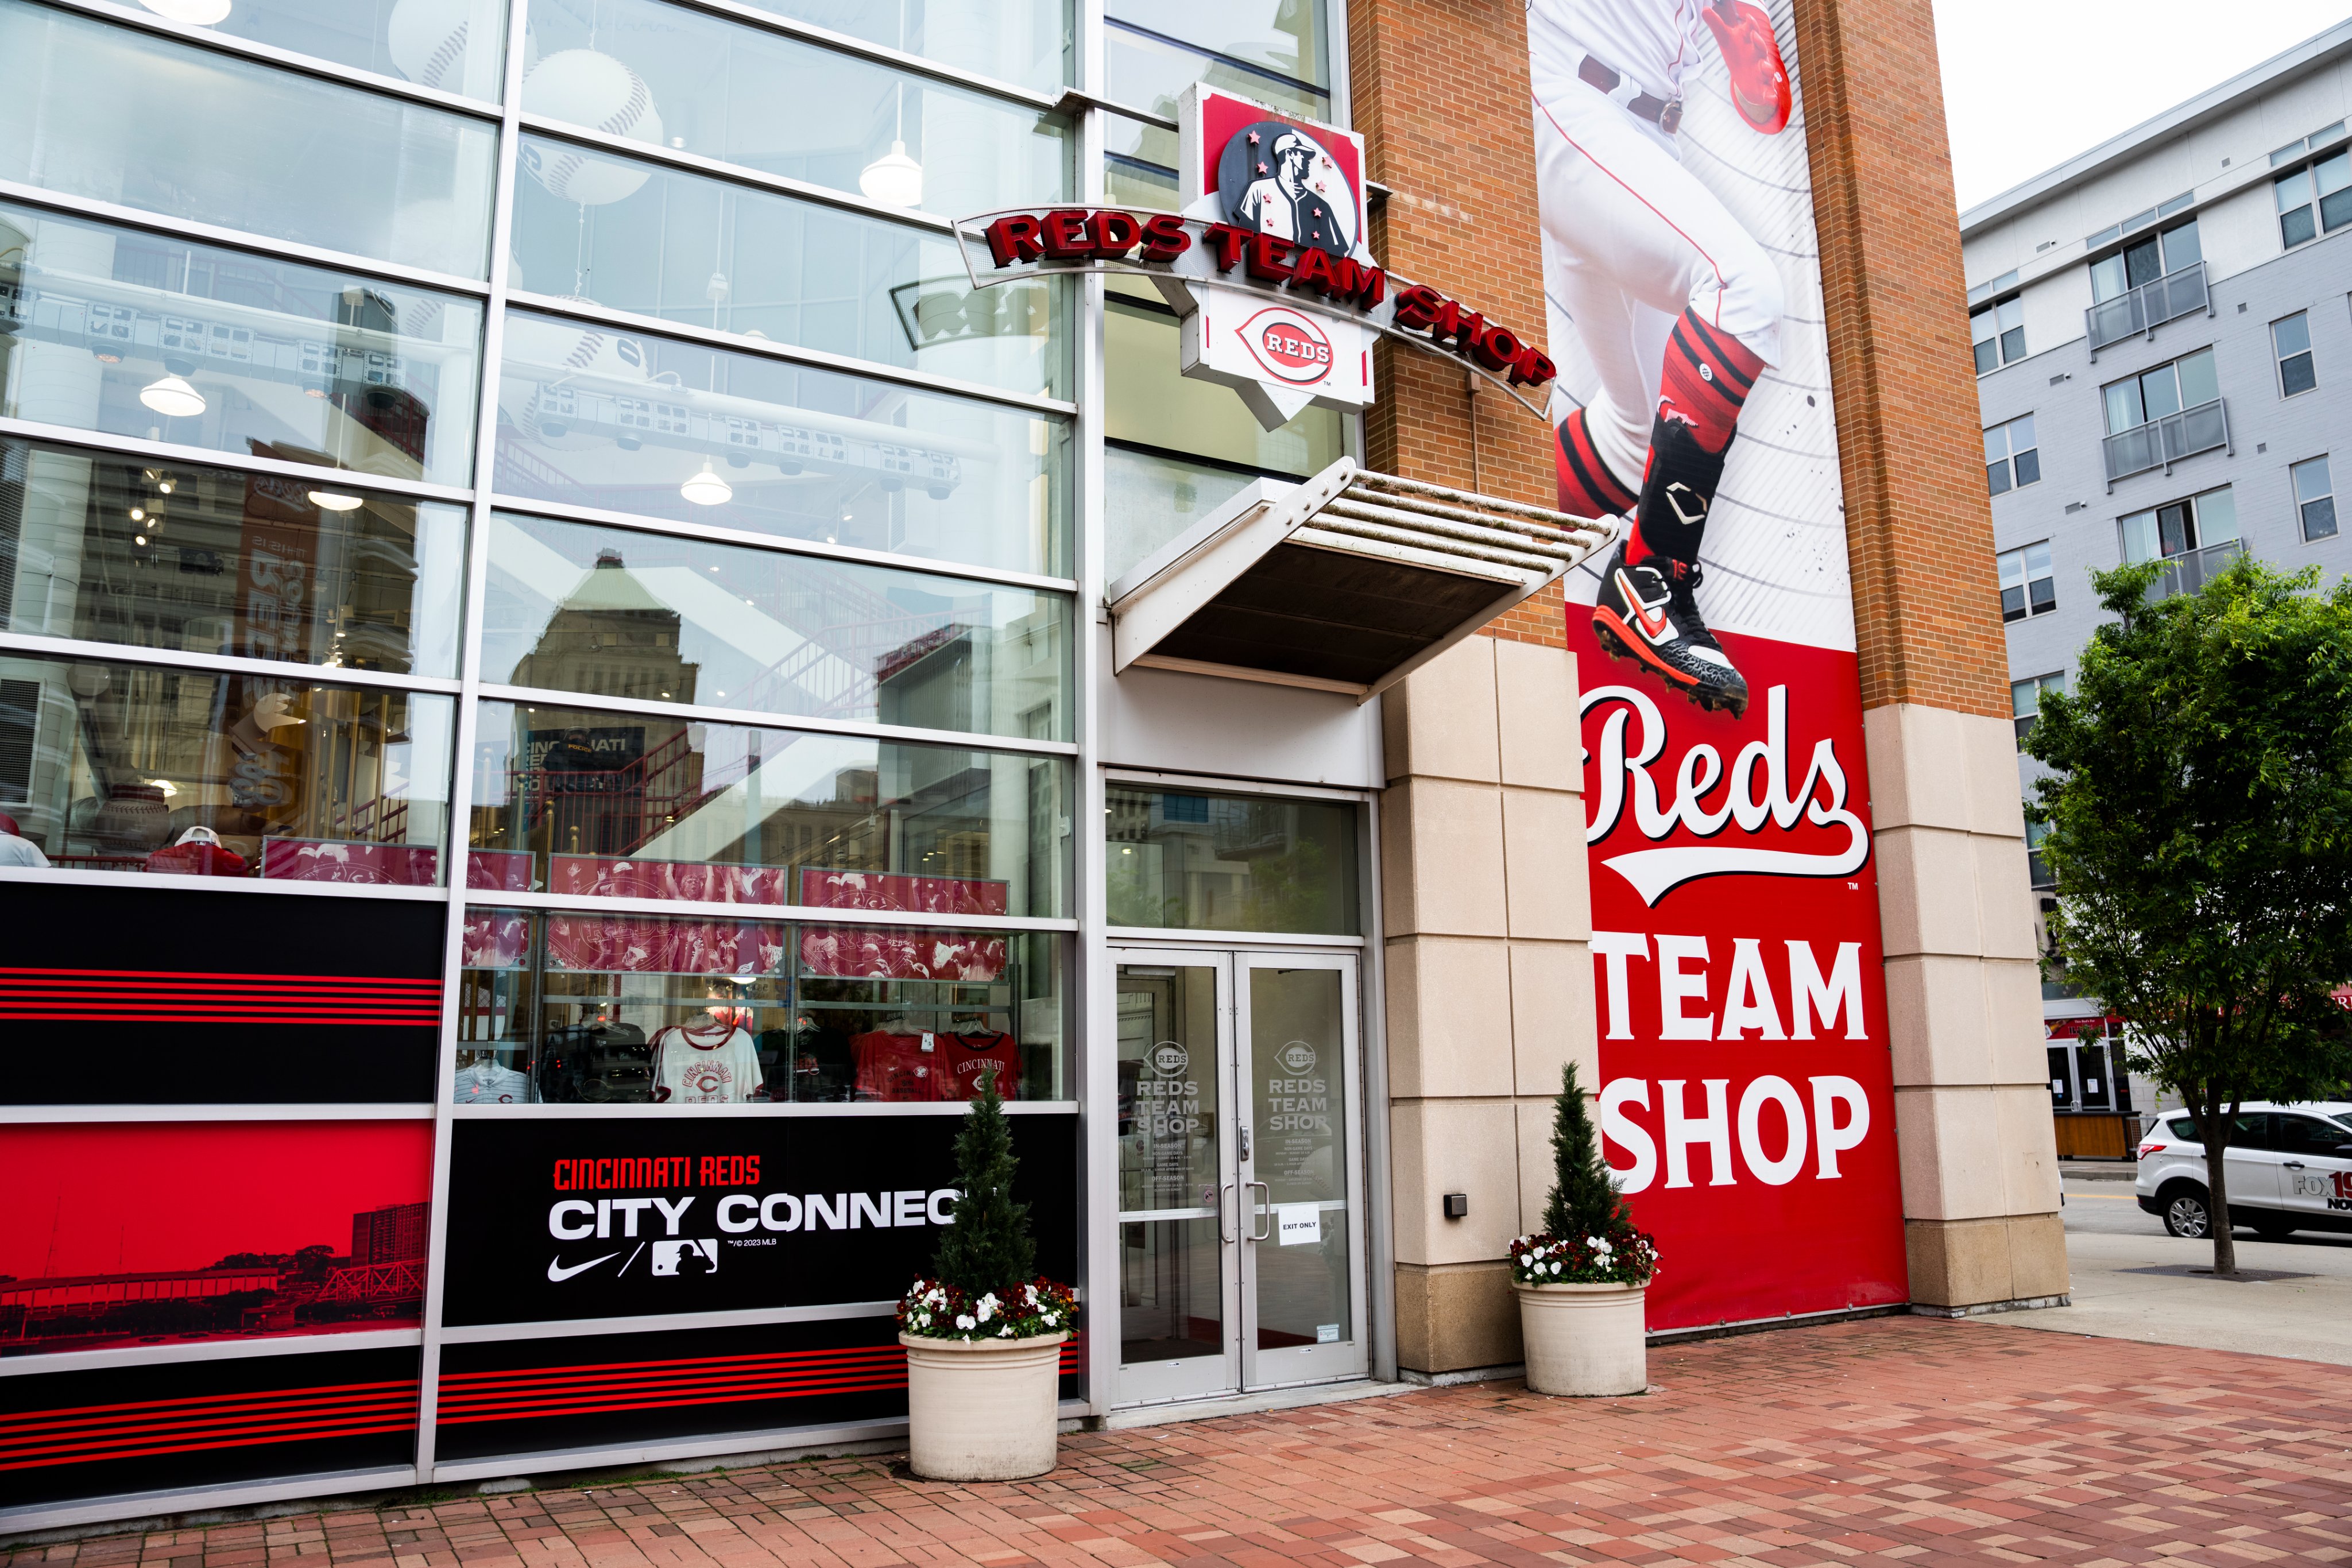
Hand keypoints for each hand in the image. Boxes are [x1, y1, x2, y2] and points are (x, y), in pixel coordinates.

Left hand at [1703, 0, 1792, 134]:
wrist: (1747, 77)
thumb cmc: (1738, 54)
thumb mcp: (1726, 40)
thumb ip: (1717, 25)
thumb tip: (1705, 9)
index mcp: (1751, 42)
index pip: (1752, 31)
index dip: (1750, 25)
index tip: (1746, 19)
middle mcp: (1759, 56)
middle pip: (1761, 48)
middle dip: (1759, 43)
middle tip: (1754, 37)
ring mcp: (1763, 71)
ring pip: (1767, 68)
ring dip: (1767, 68)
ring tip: (1765, 68)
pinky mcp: (1764, 88)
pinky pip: (1769, 92)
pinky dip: (1771, 95)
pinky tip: (1771, 99)